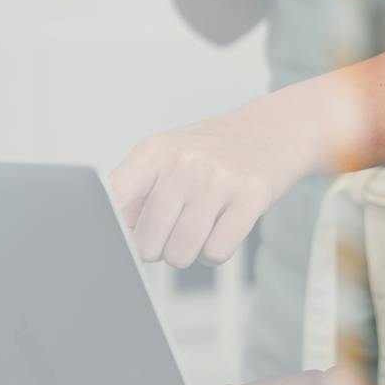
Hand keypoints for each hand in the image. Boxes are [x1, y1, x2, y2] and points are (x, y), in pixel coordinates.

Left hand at [110, 89, 326, 266]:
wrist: (273, 131)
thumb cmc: (213, 152)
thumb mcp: (166, 157)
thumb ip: (134, 194)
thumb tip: (111, 238)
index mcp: (154, 152)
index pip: (113, 204)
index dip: (115, 232)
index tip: (125, 238)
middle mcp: (184, 162)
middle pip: (148, 243)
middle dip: (160, 247)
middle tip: (177, 227)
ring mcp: (218, 179)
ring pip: (181, 253)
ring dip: (189, 251)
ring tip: (202, 226)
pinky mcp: (251, 197)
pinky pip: (216, 253)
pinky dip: (216, 252)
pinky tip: (222, 228)